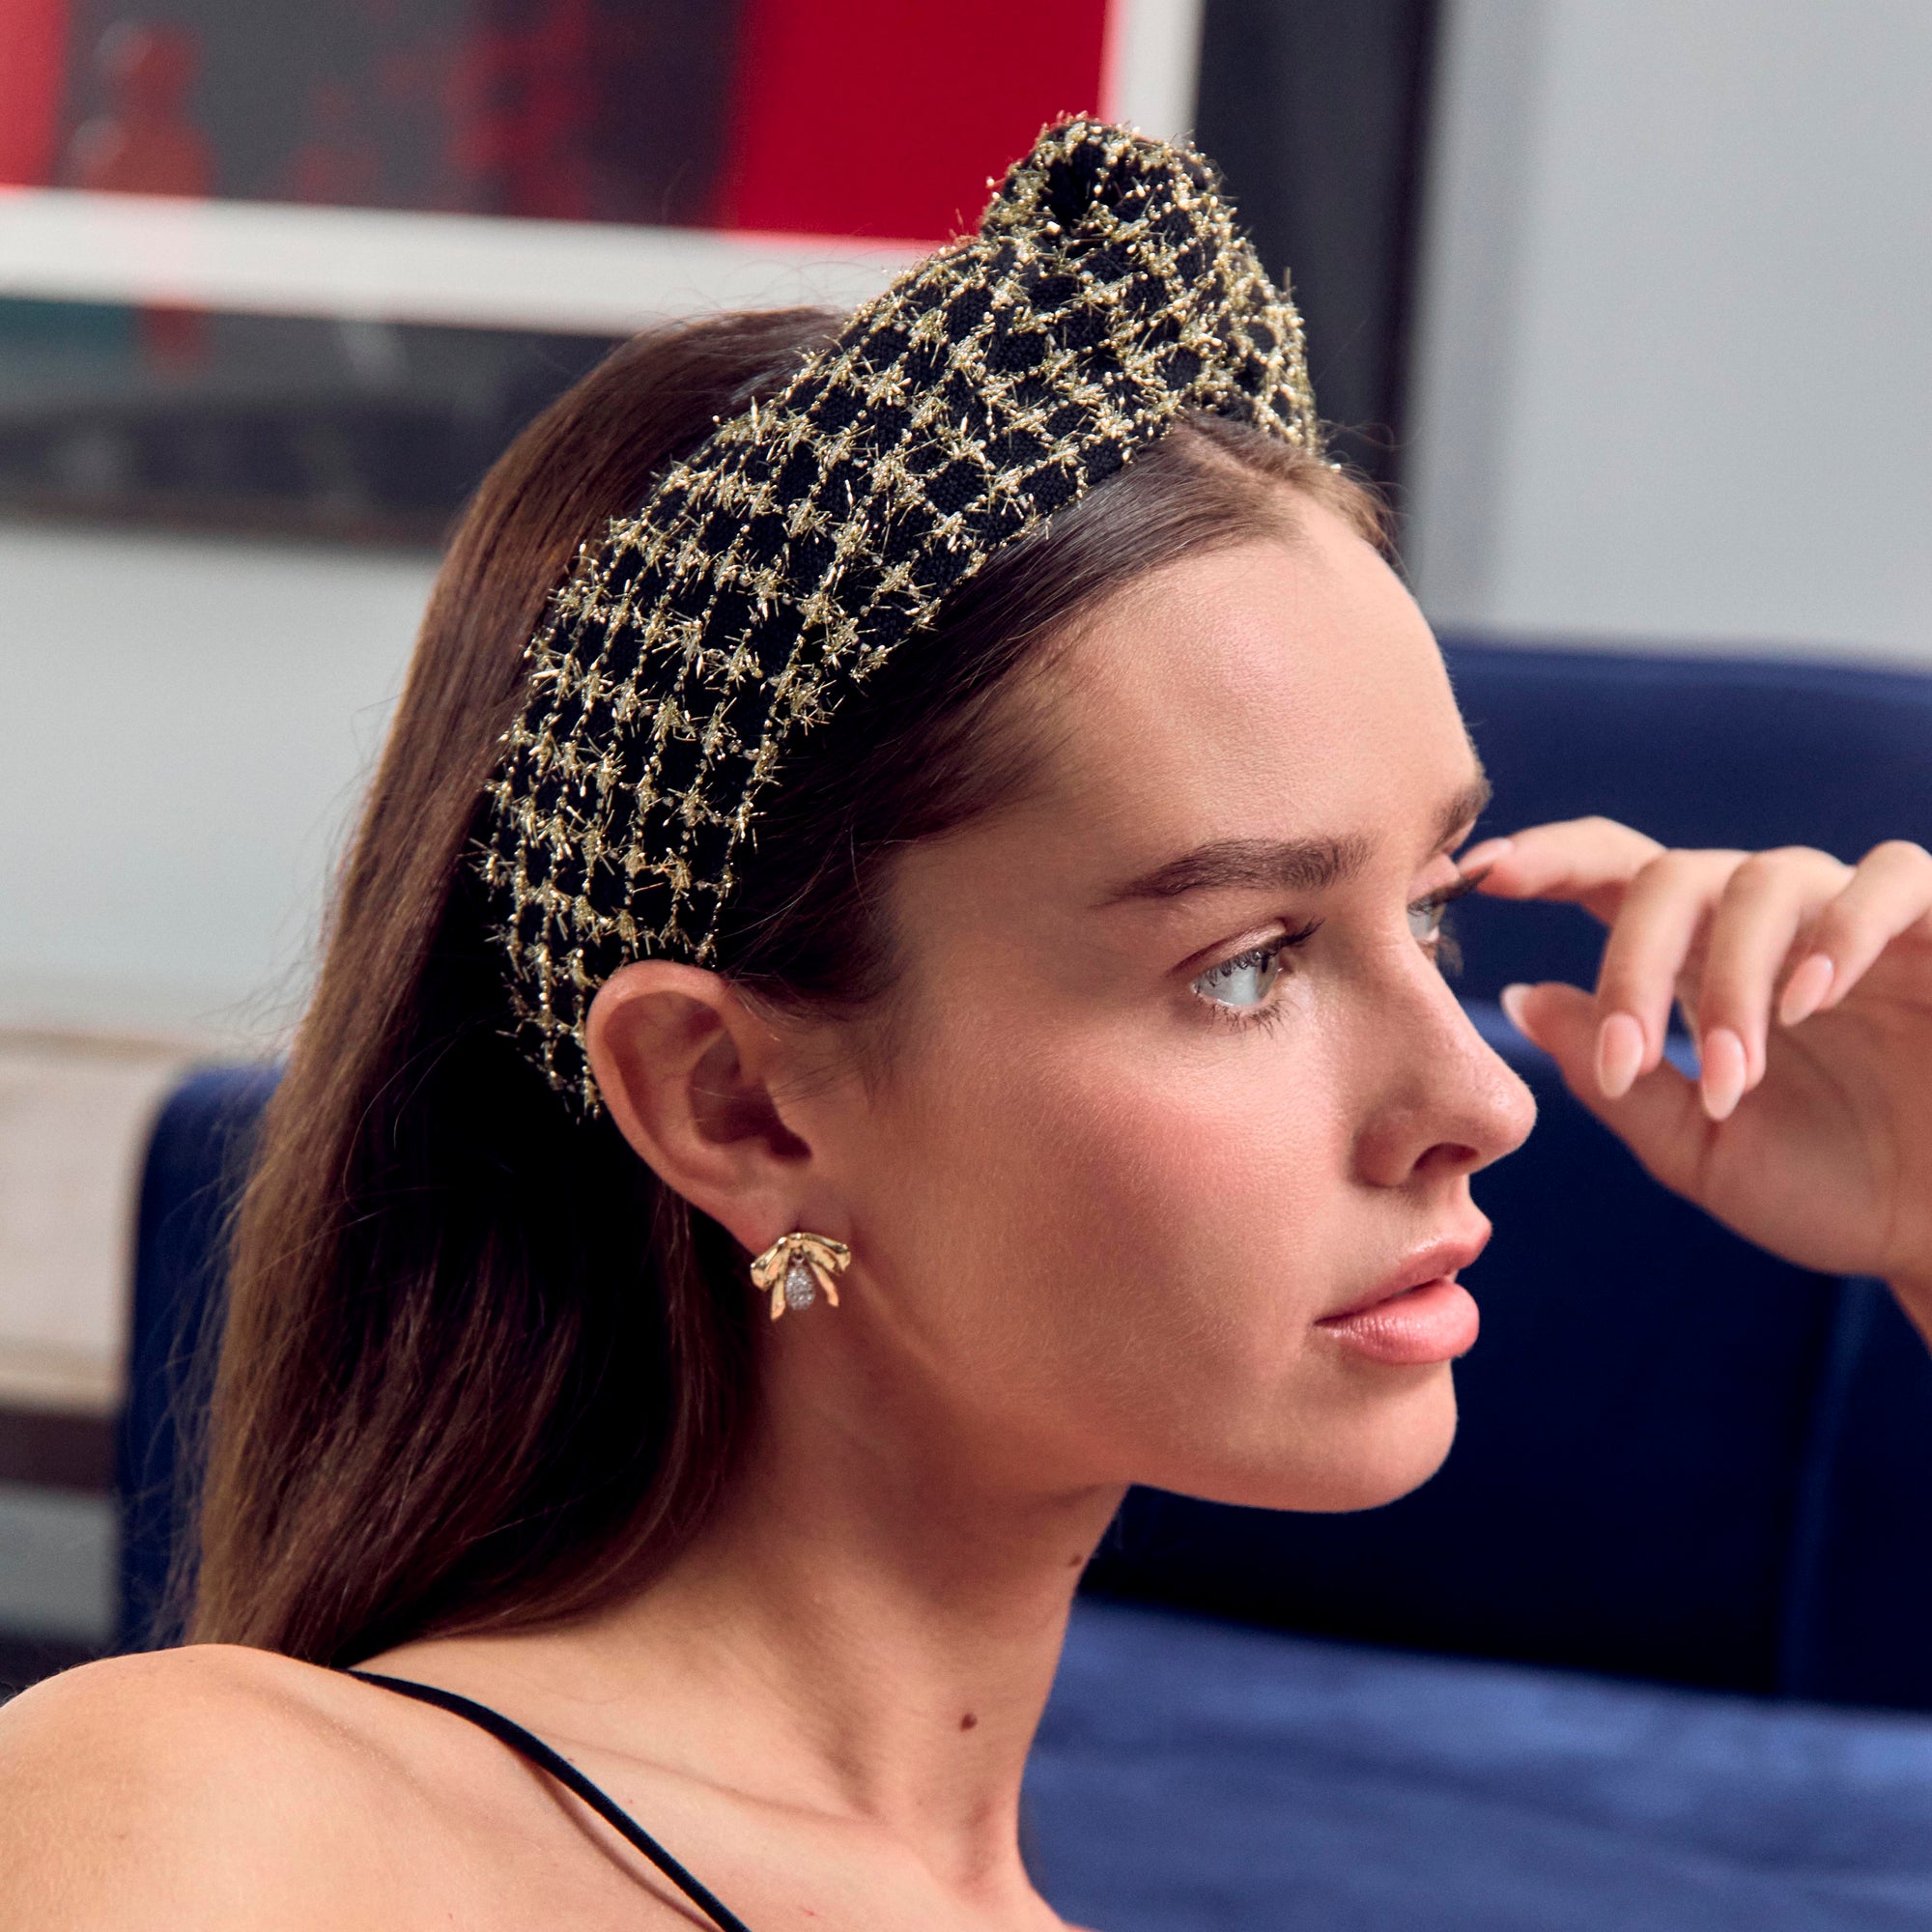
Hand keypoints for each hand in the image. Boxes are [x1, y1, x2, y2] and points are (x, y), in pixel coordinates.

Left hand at [1463, 819, 1931, 1335]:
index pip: (1611, 876)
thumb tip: (1521, 997)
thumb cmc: (1837, 1191)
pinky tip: (1810, 998)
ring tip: (1733, 1072)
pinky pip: (1890, 875)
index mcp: (1698, 964)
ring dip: (1730, 976)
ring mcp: (1856, 917)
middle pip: (1668, 876)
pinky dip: (1841, 927)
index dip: (1547, 858)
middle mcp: (1768, 924)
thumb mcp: (1701, 1150)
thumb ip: (1614, 1080)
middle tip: (1624, 1062)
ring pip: (1763, 877)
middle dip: (1630, 966)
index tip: (1478, 872)